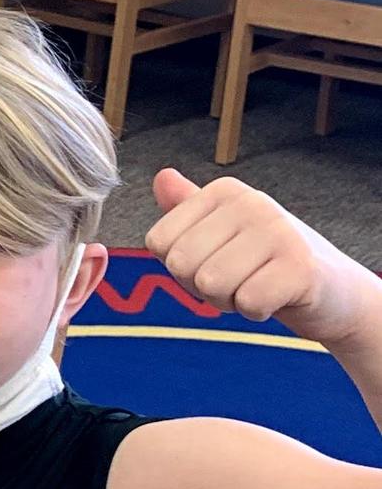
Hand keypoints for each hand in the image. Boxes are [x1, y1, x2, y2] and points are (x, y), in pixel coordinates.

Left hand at [147, 167, 376, 342]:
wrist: (331, 291)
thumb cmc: (264, 264)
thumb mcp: (221, 234)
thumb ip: (186, 211)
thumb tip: (161, 177)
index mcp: (223, 191)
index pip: (158, 242)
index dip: (180, 268)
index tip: (216, 261)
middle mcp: (251, 202)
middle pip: (180, 264)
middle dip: (201, 288)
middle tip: (238, 279)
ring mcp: (277, 230)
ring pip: (210, 284)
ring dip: (230, 301)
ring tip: (257, 286)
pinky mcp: (300, 265)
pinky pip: (247, 303)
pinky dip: (257, 312)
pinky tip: (277, 298)